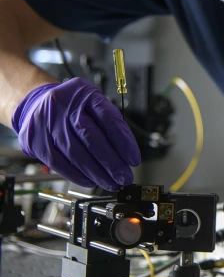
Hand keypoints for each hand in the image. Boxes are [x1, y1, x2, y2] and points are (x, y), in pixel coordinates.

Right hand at [12, 78, 140, 190]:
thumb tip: (126, 154)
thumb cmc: (73, 105)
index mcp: (85, 94)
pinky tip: (91, 181)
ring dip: (96, 173)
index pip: (109, 118)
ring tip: (111, 183)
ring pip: (76, 153)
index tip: (134, 160)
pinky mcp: (37, 141)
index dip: (124, 142)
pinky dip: (77, 175)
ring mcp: (48, 124)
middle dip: (112, 163)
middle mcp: (65, 106)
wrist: (37, 102)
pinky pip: (59, 163)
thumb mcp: (94, 102)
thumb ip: (109, 123)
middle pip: (92, 138)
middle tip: (124, 177)